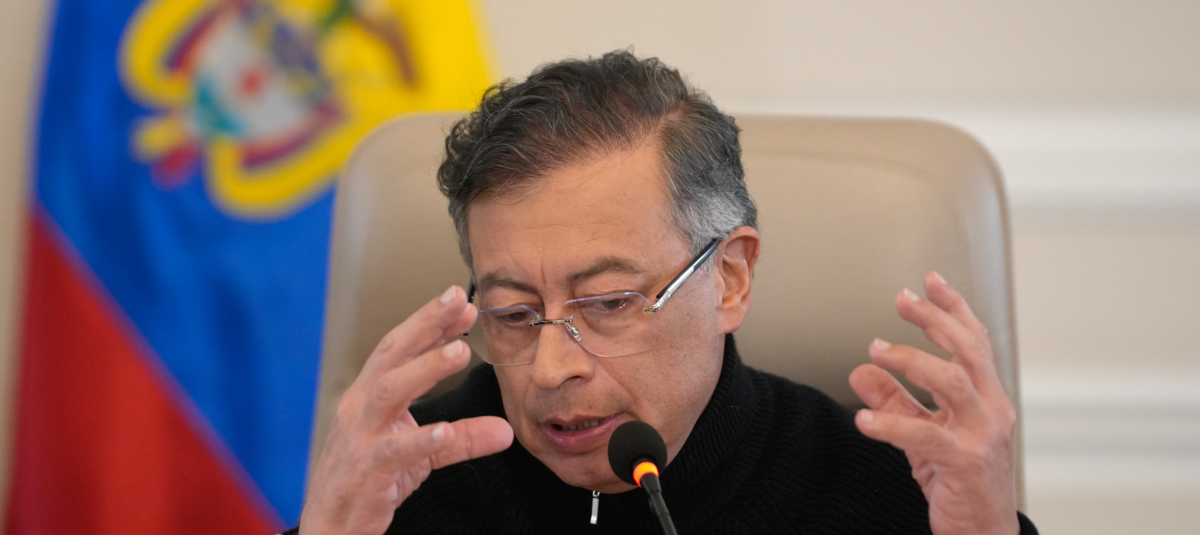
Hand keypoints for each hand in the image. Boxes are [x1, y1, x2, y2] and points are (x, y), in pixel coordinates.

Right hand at [299, 286, 513, 534]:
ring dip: (424, 369)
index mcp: (370, 395)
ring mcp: (360, 437)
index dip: (430, 323)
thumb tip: (505, 430)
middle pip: (391, 354)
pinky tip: (443, 429)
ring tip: (459, 352)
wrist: (333, 526)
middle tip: (458, 301)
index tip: (462, 301)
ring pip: (388, 392)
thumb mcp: (422, 453)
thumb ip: (461, 438)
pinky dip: (419, 438)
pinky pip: (393, 451)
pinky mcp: (366, 471)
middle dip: (425, 324)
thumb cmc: (371, 480)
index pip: (401, 349)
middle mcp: (361, 407)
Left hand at [850, 273, 1017, 534]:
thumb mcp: (922, 435)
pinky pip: (926, 435)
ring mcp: (982, 436)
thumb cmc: (959, 483)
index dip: (955, 308)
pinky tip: (864, 418)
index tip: (930, 280)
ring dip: (912, 360)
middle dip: (935, 319)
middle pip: (968, 351)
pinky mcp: (965, 463)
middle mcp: (992, 412)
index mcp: (988, 399)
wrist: (983, 534)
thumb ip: (895, 401)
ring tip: (876, 349)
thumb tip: (862, 370)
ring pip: (953, 382)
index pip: (976, 342)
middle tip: (902, 299)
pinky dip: (891, 422)